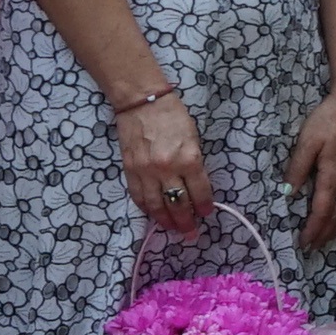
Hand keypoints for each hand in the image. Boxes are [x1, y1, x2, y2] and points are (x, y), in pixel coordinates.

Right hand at [114, 84, 211, 229]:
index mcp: (189, 159)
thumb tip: (196, 187)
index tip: (205, 214)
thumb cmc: (173, 115)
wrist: (141, 100)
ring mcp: (146, 171)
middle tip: (190, 233)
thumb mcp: (193, 137)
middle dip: (185, 222)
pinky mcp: (130, 170)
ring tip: (172, 228)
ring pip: (156, 206)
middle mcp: (168, 169)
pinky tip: (152, 214)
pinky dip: (146, 208)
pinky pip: (138, 196)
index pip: (199, 192)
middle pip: (178, 204)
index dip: (203, 207)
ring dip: (165, 221)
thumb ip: (194, 163)